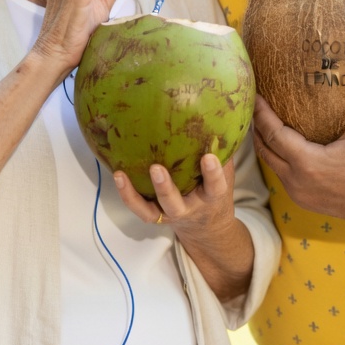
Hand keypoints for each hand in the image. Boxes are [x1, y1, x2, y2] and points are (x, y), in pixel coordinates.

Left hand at [114, 154, 240, 247]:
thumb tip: (218, 118)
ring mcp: (170, 213)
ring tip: (121, 174)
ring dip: (135, 194)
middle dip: (165, 188)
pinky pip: (138, 208)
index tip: (208, 157)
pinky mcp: (155, 215)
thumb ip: (222, 151)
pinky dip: (126, 194)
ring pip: (151, 210)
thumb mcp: (226, 173)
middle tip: (156, 168)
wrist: (207, 226)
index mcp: (211, 197)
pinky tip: (118, 176)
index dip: (212, 173)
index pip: (215, 186)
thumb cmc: (213, 190)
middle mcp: (189, 208)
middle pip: (174, 203)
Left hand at [253, 67, 344, 226]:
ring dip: (266, 144)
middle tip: (253, 105)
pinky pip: (282, 176)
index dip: (261, 114)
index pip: (274, 135)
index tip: (255, 95)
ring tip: (263, 122)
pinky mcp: (306, 201)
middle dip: (257, 128)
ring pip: (272, 165)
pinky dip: (278, 158)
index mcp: (308, 164)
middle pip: (266, 150)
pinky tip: (283, 145)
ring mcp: (300, 195)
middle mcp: (298, 182)